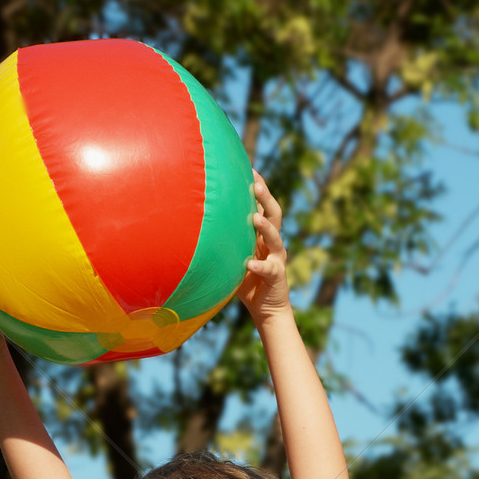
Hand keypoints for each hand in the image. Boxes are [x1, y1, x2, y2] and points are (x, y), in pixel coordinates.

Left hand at [236, 174, 291, 324]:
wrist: (266, 309)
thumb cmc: (246, 281)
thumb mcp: (235, 256)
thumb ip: (226, 241)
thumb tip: (200, 223)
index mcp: (263, 236)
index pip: (263, 206)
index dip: (259, 188)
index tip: (250, 169)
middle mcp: (272, 243)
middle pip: (274, 214)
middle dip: (266, 198)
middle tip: (256, 184)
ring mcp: (277, 258)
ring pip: (275, 238)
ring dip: (266, 228)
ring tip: (255, 219)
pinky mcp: (277, 276)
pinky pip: (269, 269)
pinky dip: (259, 267)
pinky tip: (250, 265)